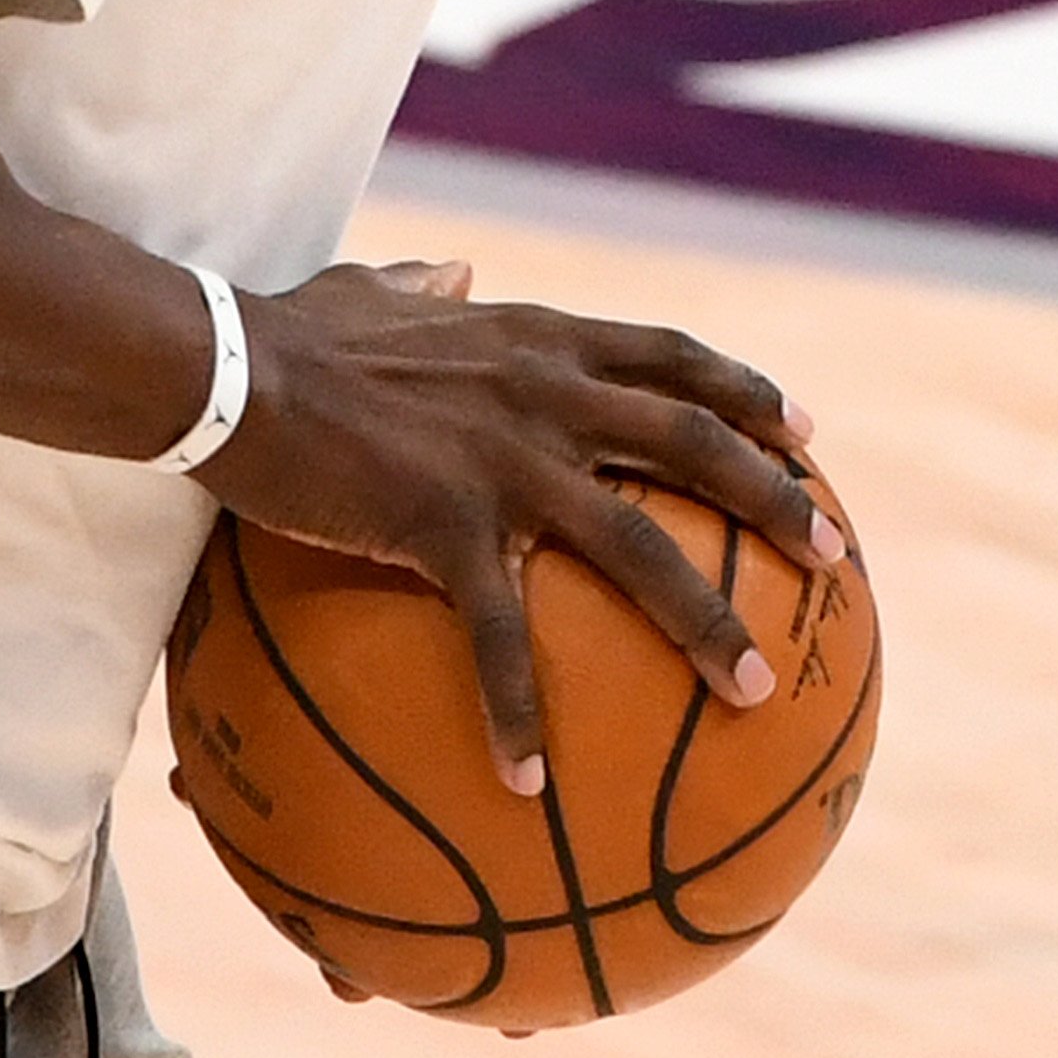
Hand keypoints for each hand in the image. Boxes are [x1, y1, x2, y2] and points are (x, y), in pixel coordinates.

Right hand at [202, 257, 845, 798]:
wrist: (223, 365)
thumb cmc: (286, 335)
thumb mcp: (368, 291)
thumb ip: (422, 284)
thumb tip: (450, 270)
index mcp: (534, 340)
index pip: (668, 357)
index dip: (745, 392)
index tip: (806, 431)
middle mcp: (541, 391)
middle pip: (691, 440)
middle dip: (774, 496)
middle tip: (833, 553)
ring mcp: (501, 457)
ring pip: (638, 544)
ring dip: (707, 622)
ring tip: (758, 689)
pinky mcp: (441, 522)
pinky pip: (497, 634)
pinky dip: (518, 711)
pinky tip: (530, 786)